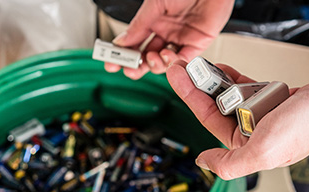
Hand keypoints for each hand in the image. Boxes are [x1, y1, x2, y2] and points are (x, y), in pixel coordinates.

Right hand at [105, 0, 234, 79]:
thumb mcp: (155, 4)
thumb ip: (139, 25)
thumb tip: (121, 42)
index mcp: (153, 20)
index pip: (135, 42)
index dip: (123, 54)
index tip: (111, 63)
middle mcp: (166, 31)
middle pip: (148, 56)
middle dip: (137, 65)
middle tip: (129, 69)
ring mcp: (181, 38)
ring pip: (164, 62)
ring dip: (155, 64)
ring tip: (152, 57)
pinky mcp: (197, 43)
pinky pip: (184, 59)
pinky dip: (174, 63)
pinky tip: (167, 57)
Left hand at [166, 60, 308, 179]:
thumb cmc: (304, 129)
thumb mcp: (261, 152)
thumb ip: (228, 164)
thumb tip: (203, 162)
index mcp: (246, 148)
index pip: (209, 120)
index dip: (190, 97)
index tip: (178, 77)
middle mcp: (252, 133)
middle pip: (217, 106)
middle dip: (200, 86)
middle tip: (186, 67)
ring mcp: (262, 115)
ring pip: (231, 95)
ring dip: (217, 80)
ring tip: (203, 65)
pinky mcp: (273, 99)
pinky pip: (248, 87)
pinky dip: (236, 78)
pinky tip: (224, 70)